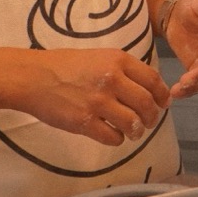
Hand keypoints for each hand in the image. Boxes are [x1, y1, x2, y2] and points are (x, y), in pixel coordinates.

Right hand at [17, 47, 171, 145]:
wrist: (33, 77)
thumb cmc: (66, 65)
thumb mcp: (100, 57)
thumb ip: (122, 70)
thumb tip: (146, 87)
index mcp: (119, 60)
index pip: (153, 80)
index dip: (162, 94)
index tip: (164, 103)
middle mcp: (112, 79)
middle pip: (146, 103)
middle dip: (153, 116)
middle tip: (150, 122)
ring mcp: (98, 102)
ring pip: (133, 123)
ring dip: (137, 131)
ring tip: (134, 132)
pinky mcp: (84, 122)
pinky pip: (112, 137)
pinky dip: (117, 139)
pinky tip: (113, 136)